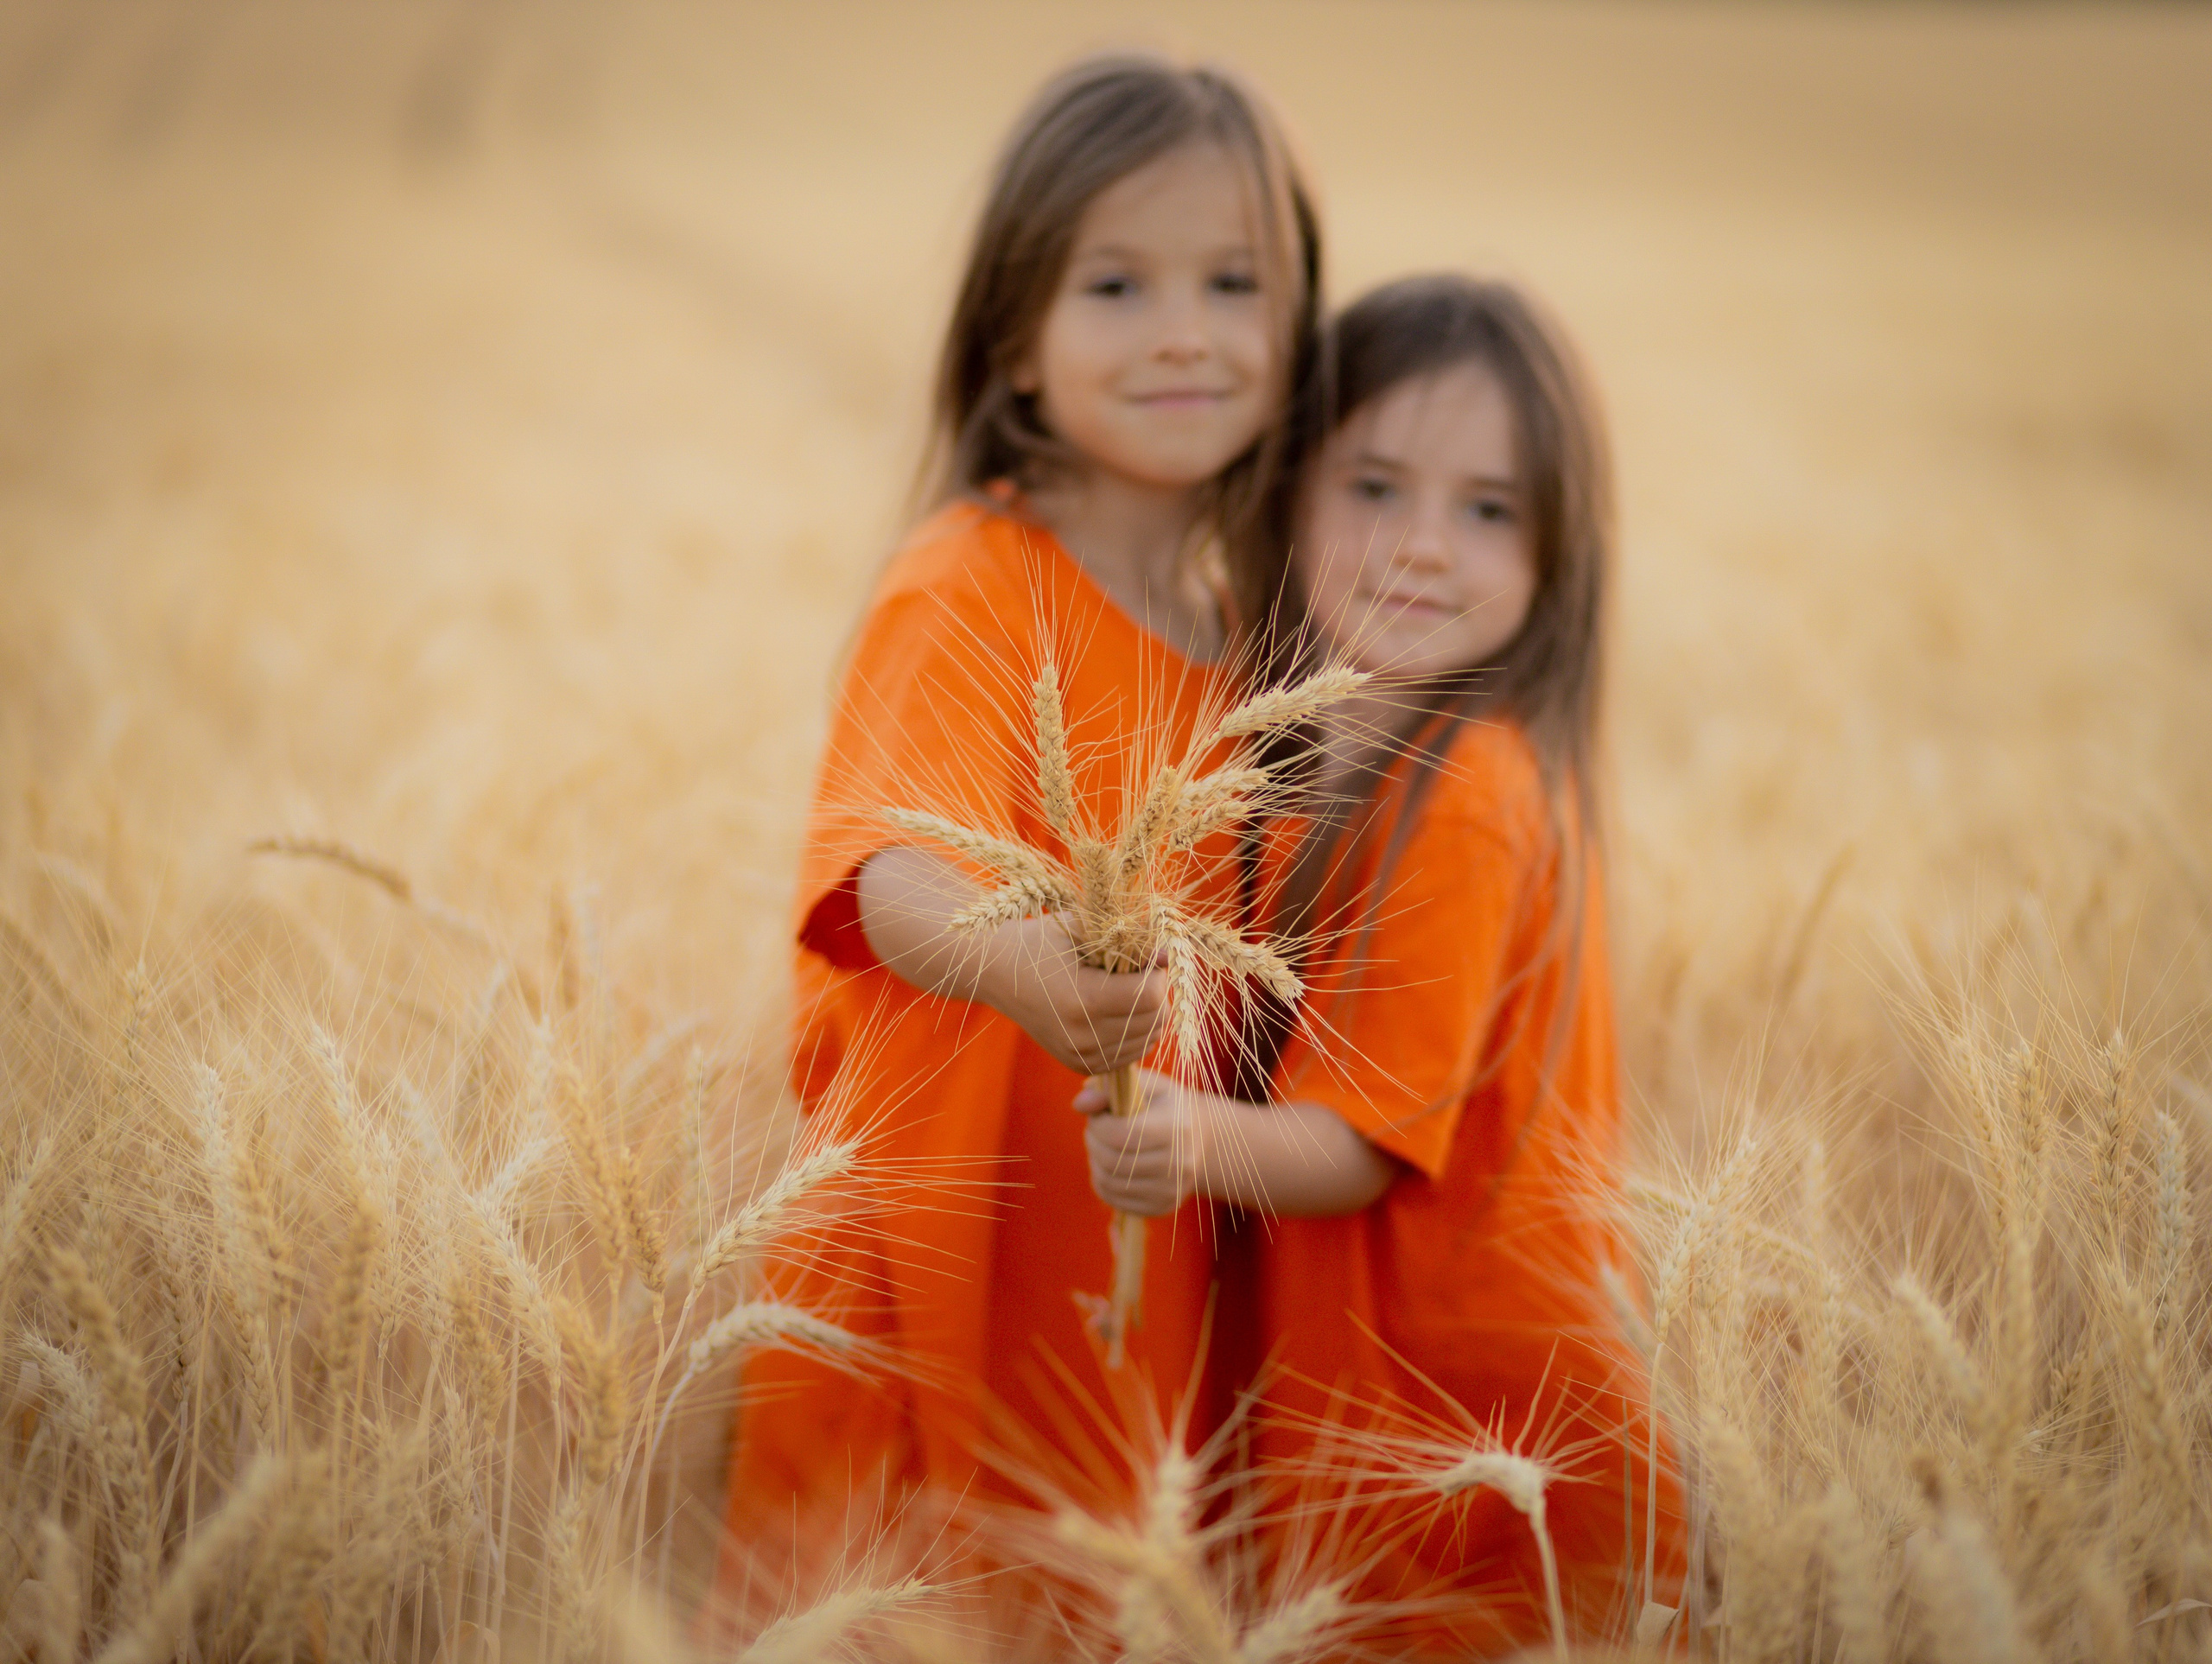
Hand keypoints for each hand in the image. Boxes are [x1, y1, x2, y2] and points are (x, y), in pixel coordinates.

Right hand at [978, 914, 1167, 1076]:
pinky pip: (1131, 1053)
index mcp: (1083, 1000)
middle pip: (1155, 1020)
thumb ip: (1132, 942)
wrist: (997, 971)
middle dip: (1158, 993)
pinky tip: (1117, 1010)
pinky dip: (1135, 1032)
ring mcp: (1081, 1056)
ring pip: (1149, 1040)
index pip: (1152, 996)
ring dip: (1149, 1013)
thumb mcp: (1086, 930)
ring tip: (1126, 989)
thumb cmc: (1042, 940)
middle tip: (1138, 971)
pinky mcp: (1080, 1065)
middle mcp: (1082, 1036)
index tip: (1146, 956)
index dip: (1158, 972)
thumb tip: (1170, 955)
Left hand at [1074, 1069, 1199, 1216]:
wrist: (1201, 1139)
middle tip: (1095, 1129)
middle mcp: (1179, 1164)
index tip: (1098, 1114)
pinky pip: (1113, 1199)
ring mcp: (1171, 1190)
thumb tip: (1080, 1102)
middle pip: (1112, 1161)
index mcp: (1177, 1128)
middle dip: (1093, 1141)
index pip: (1121, 1134)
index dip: (1098, 1124)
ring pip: (1108, 1181)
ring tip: (1102, 1145)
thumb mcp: (1146, 1085)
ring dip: (1095, 1160)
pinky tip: (1109, 1164)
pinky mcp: (1162, 1207)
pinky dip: (1101, 1180)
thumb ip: (1111, 1088)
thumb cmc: (1168, 1106)